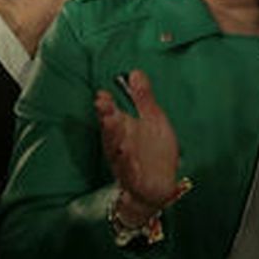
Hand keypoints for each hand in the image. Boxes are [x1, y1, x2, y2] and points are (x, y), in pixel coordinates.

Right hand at [94, 70, 181, 222]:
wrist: (157, 186)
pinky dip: (127, 163)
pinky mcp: (134, 178)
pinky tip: (126, 154)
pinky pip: (129, 171)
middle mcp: (121, 145)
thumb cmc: (152, 152)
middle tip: (102, 103)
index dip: (106, 105)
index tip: (102, 94)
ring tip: (110, 122)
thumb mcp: (152, 119)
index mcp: (123, 130)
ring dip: (113, 136)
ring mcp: (126, 162)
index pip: (111, 115)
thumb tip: (135, 72)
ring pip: (117, 149)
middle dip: (107, 117)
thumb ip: (143, 98)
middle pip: (111, 131)